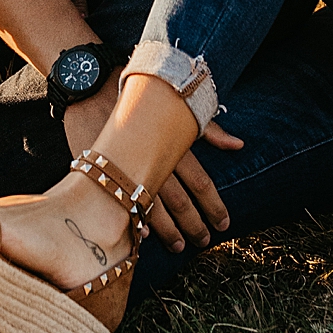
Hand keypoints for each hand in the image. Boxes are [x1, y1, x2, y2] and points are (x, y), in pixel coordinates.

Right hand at [64, 83, 242, 253]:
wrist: (93, 86)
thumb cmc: (140, 95)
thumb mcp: (178, 106)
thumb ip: (209, 129)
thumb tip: (238, 145)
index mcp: (175, 144)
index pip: (201, 183)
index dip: (214, 205)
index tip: (224, 223)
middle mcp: (155, 160)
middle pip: (181, 202)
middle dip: (195, 224)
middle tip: (205, 240)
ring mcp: (129, 169)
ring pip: (155, 210)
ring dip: (170, 231)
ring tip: (180, 246)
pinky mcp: (105, 173)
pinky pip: (122, 203)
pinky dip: (135, 221)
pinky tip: (145, 236)